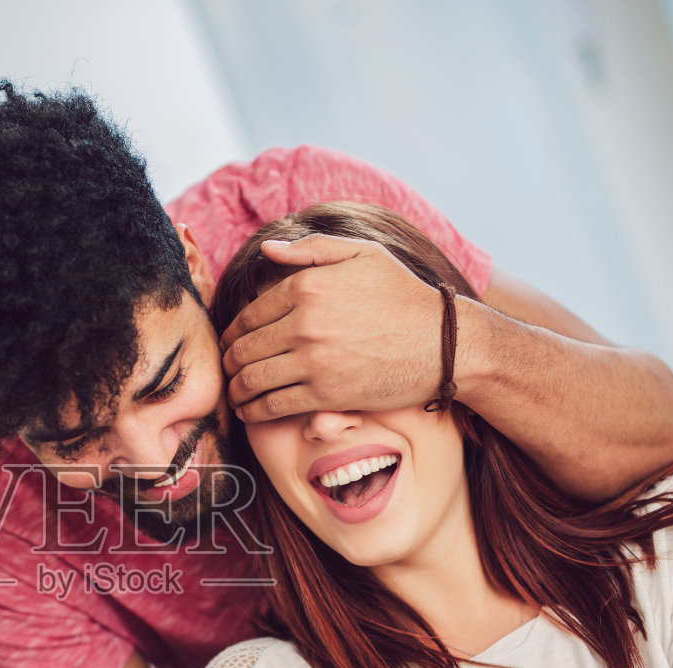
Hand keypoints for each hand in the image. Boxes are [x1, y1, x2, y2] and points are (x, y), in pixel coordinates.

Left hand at [218, 234, 454, 422]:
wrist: (443, 343)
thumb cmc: (404, 295)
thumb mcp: (363, 254)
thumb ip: (311, 249)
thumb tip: (267, 249)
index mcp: (306, 285)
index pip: (248, 315)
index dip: (232, 333)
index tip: (230, 344)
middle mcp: (304, 322)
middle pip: (244, 349)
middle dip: (230, 364)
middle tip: (228, 372)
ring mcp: (314, 361)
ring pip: (253, 380)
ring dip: (237, 391)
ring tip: (236, 395)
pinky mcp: (326, 395)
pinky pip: (274, 406)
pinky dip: (255, 412)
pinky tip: (251, 413)